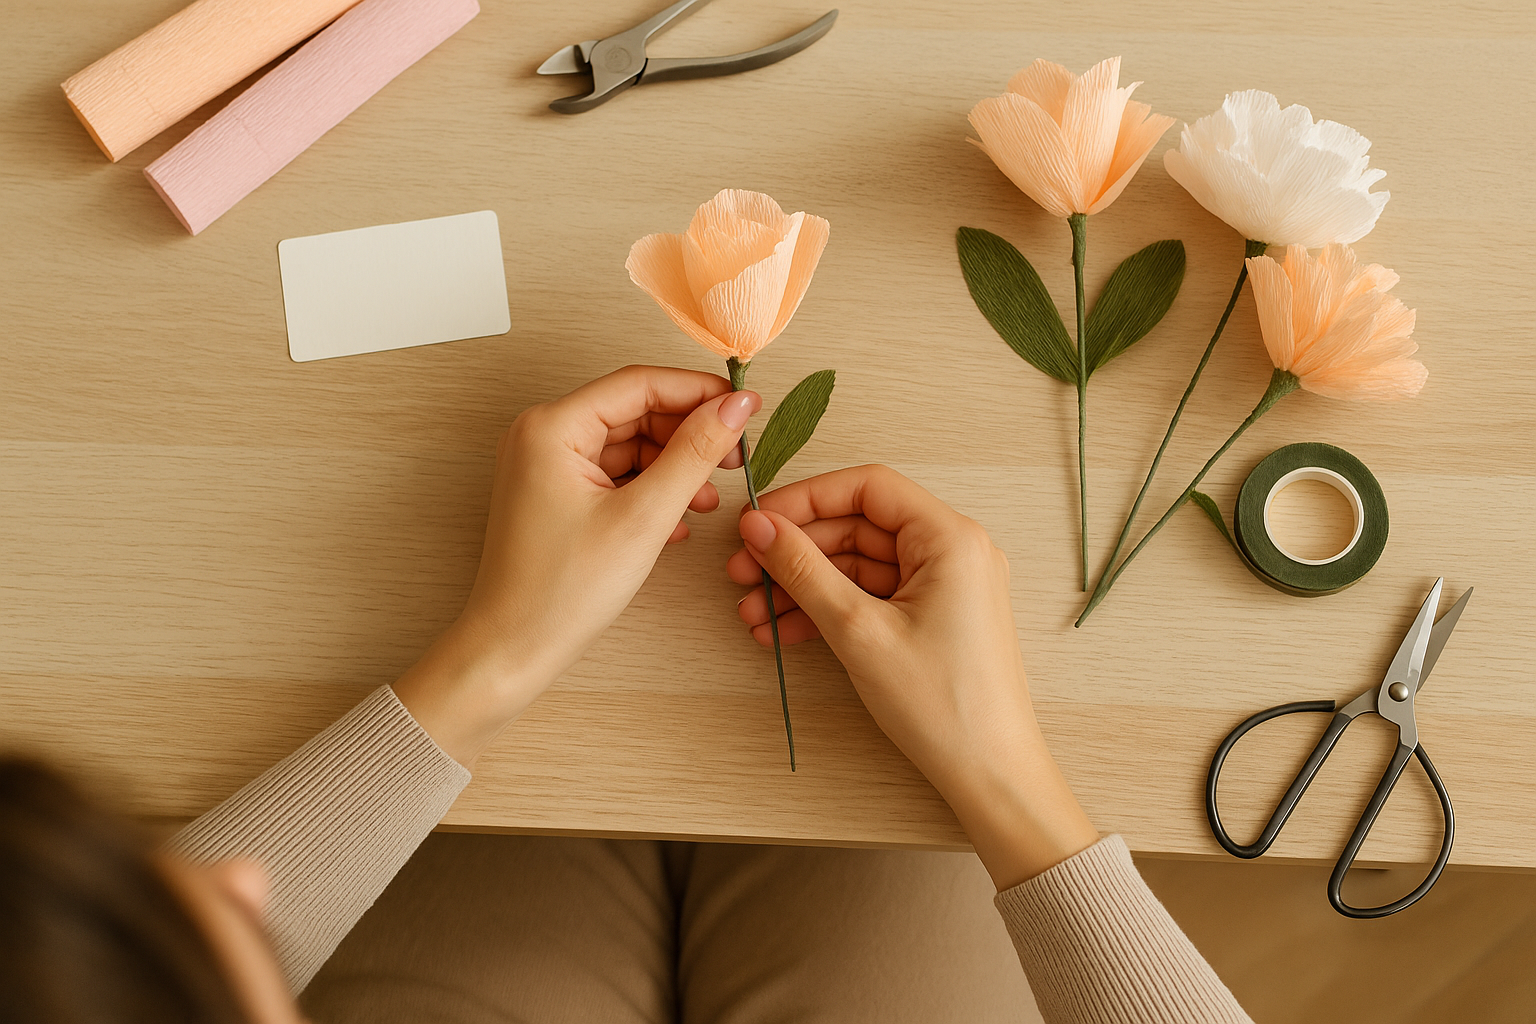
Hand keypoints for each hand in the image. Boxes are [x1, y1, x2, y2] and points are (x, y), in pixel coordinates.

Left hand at [395, 365, 760, 765]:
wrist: (513, 651)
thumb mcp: (643, 517)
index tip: (745, 406)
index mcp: (551, 427)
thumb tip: (734, 407)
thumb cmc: (559, 592)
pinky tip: (679, 519)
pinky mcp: (556, 495)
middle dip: (688, 434)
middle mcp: (543, 436)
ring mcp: (547, 466)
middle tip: (735, 458)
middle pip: (635, 412)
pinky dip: (650, 489)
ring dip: (674, 466)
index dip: (698, 392)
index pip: (640, 384)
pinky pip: (614, 474)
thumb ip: (694, 454)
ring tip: (709, 499)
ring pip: (629, 445)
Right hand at [726, 465, 1097, 887]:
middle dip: (796, 552)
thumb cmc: (944, 705)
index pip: (867, 488)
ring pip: (858, 565)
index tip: (759, 523)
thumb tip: (760, 528)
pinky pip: (871, 596)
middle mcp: (953, 551)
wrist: (989, 774)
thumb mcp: (859, 630)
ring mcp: (944, 586)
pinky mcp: (933, 617)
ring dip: (803, 586)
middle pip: (858, 526)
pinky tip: (784, 632)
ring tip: (754, 614)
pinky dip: (828, 610)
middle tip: (743, 573)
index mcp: (950, 538)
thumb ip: (804, 570)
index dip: (806, 499)